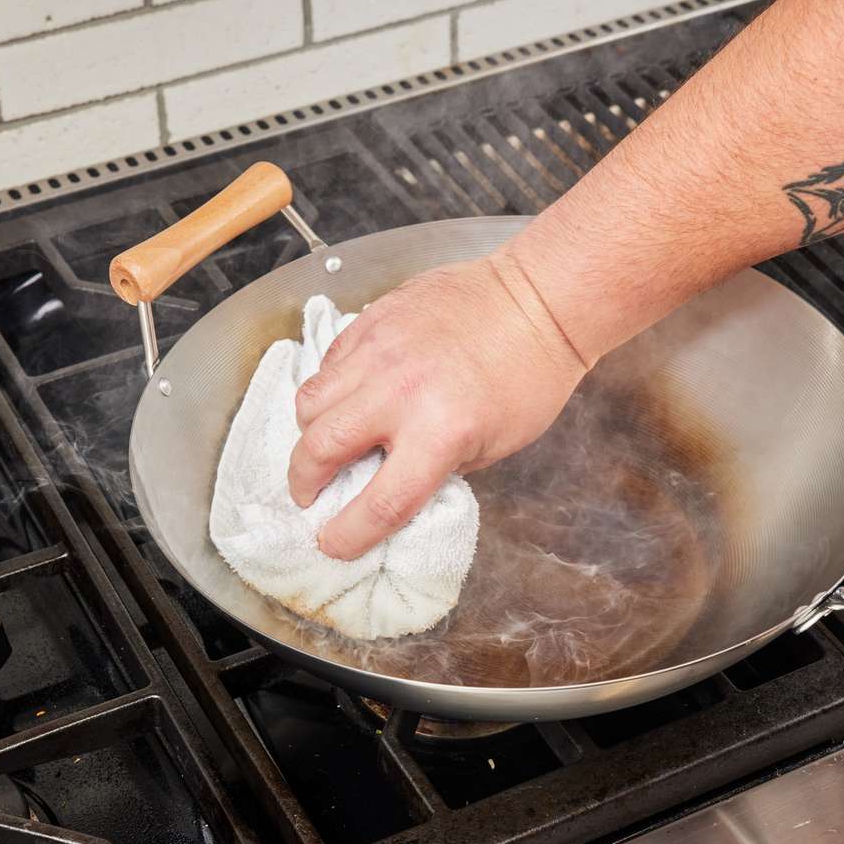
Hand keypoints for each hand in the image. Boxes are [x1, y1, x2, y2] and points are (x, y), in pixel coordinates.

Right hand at [288, 249, 586, 559]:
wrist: (539, 300)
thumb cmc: (530, 378)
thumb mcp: (495, 446)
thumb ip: (436, 469)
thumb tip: (390, 485)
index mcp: (441, 432)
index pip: (379, 503)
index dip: (348, 534)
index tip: (334, 543)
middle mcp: (401, 391)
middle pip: (321, 449)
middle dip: (305, 482)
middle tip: (310, 494)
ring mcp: (381, 351)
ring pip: (310, 401)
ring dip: (310, 432)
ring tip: (326, 442)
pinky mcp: (373, 319)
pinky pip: (329, 363)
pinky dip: (329, 388)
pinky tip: (349, 398)